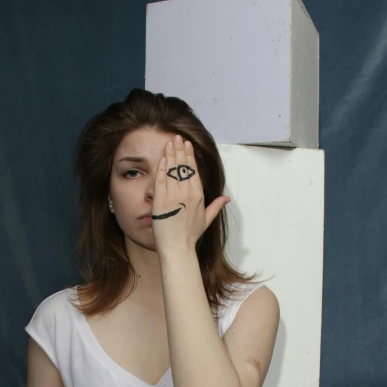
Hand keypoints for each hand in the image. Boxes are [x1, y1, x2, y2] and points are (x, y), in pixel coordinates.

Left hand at [151, 135, 229, 255]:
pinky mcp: (160, 200)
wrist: (177, 248)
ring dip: (170, 155)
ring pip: (172, 170)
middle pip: (183, 167)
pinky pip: (161, 180)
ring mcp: (173, 196)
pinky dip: (161, 168)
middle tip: (177, 138)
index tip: (187, 145)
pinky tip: (162, 158)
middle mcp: (187, 193)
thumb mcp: (206, 220)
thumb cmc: (190, 236)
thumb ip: (216, 206)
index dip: (190, 156)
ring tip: (169, 143)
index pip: (194, 171)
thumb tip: (226, 198)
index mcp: (198, 196)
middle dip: (180, 150)